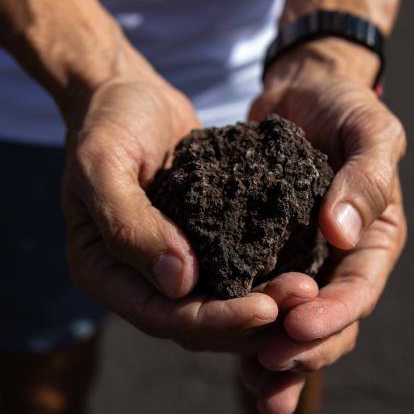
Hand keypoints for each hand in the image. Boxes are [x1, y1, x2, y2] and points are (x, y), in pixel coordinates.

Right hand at [61, 59, 295, 352]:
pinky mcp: (198, 242)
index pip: (162, 316)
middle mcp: (136, 278)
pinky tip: (303, 268)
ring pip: (219, 303)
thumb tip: (179, 283)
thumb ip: (128, 224)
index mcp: (102, 272)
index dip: (214, 321)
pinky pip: (232, 270)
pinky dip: (263, 275)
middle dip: (250, 320)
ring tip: (311, 290)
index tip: (266, 310)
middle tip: (304, 300)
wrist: (125, 91)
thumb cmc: (107, 121)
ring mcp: (168, 262)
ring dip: (264, 304)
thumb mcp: (103, 164)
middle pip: (196, 322)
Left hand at [241, 39, 407, 413]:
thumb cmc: (345, 106)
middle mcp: (337, 260)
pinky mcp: (261, 251)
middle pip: (327, 321)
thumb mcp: (369, 130)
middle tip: (268, 362)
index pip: (358, 290)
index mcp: (373, 241)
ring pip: (290, 322)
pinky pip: (255, 293)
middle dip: (301, 348)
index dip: (333, 315)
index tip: (298, 326)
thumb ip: (365, 178)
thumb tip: (341, 233)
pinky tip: (222, 348)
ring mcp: (299, 259)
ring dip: (274, 356)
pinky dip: (244, 324)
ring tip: (252, 383)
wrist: (305, 90)